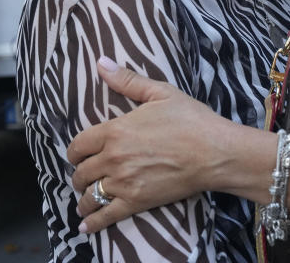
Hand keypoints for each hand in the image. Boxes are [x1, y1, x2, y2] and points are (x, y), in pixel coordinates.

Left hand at [67, 58, 228, 232]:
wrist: (215, 152)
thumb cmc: (192, 119)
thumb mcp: (161, 93)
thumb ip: (127, 81)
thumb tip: (101, 63)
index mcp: (115, 130)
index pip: (78, 145)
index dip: (75, 151)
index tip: (79, 154)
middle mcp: (113, 158)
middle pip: (81, 172)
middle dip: (80, 174)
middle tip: (85, 175)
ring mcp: (124, 182)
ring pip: (89, 195)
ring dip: (84, 197)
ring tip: (86, 199)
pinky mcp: (136, 202)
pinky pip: (105, 216)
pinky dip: (92, 222)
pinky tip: (85, 226)